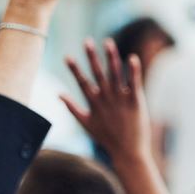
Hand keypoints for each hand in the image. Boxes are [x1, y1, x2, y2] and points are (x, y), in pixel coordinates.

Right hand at [61, 38, 150, 161]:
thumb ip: (72, 108)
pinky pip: (134, 84)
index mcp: (94, 104)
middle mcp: (106, 99)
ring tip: (107, 42)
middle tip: (87, 41)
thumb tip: (58, 94)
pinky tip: (132, 58)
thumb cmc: (106, 138)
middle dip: (91, 57)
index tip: (67, 56)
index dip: (74, 69)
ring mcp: (121, 100)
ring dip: (111, 58)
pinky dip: (133, 71)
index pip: (82, 82)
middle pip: (97, 74)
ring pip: (115, 75)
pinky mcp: (136, 102)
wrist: (128, 152)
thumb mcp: (86, 123)